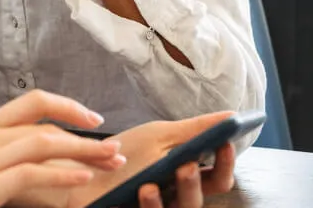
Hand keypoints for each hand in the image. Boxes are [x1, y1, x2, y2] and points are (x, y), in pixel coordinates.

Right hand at [0, 90, 126, 207]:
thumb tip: (22, 165)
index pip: (32, 101)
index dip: (68, 106)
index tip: (93, 119)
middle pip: (47, 121)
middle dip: (87, 134)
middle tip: (117, 148)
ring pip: (46, 143)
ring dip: (85, 151)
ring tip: (111, 162)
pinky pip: (33, 173)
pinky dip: (64, 175)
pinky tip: (84, 180)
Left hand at [57, 112, 238, 207]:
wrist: (80, 166)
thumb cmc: (122, 153)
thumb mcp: (158, 136)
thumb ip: (194, 130)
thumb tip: (232, 114)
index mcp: (187, 177)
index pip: (218, 179)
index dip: (226, 164)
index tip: (225, 142)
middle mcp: (175, 198)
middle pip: (198, 201)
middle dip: (194, 185)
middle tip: (185, 164)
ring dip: (163, 201)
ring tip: (149, 185)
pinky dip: (147, 207)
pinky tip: (138, 192)